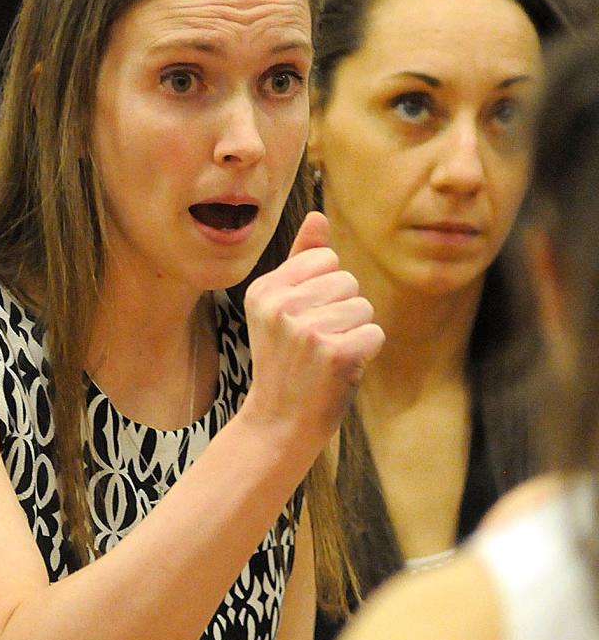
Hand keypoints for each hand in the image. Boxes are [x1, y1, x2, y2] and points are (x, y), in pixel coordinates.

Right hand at [242, 210, 383, 456]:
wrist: (279, 423)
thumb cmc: (286, 363)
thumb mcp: (282, 309)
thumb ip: (300, 261)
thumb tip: (318, 215)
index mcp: (264, 289)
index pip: (325, 258)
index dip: (326, 291)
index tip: (303, 323)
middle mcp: (280, 306)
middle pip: (347, 280)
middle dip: (343, 311)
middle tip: (316, 346)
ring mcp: (306, 330)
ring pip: (363, 306)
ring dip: (355, 333)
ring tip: (326, 358)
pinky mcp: (334, 353)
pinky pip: (374, 332)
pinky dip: (365, 352)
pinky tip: (338, 370)